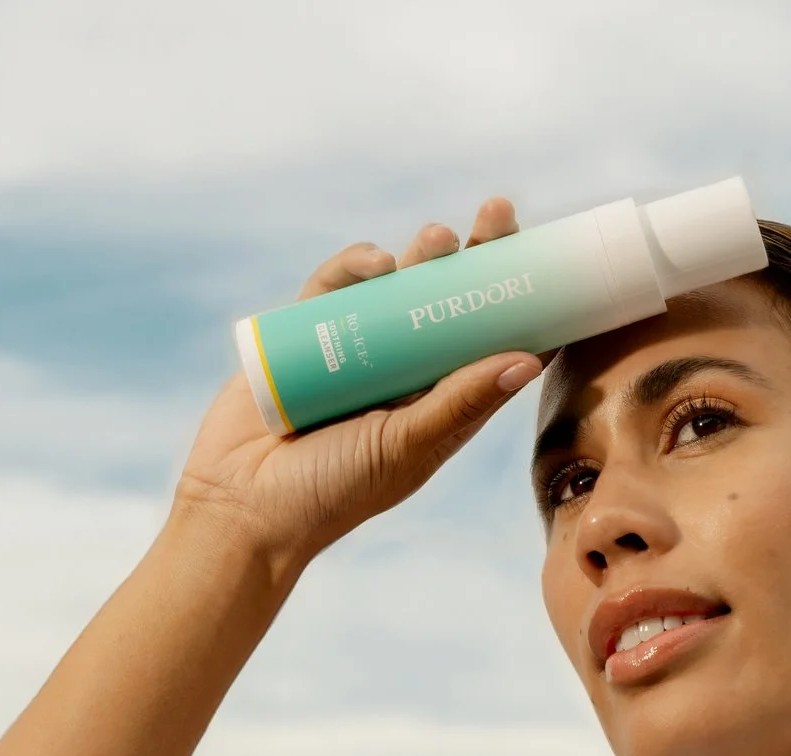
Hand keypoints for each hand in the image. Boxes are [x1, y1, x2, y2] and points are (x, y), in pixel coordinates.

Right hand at [172, 197, 542, 577]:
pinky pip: (334, 287)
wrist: (242, 506)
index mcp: (440, 404)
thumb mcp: (405, 448)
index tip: (548, 262)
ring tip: (438, 239)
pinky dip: (354, 268)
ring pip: (398, 287)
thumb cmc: (333, 492)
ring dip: (422, 256)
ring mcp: (355, 350)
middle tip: (497, 214)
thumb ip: (458, 405)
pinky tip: (375, 265)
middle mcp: (404, 372)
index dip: (521, 303)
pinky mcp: (304, 334)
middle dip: (476, 256)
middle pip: (450, 303)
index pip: (492, 345)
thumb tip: (528, 360)